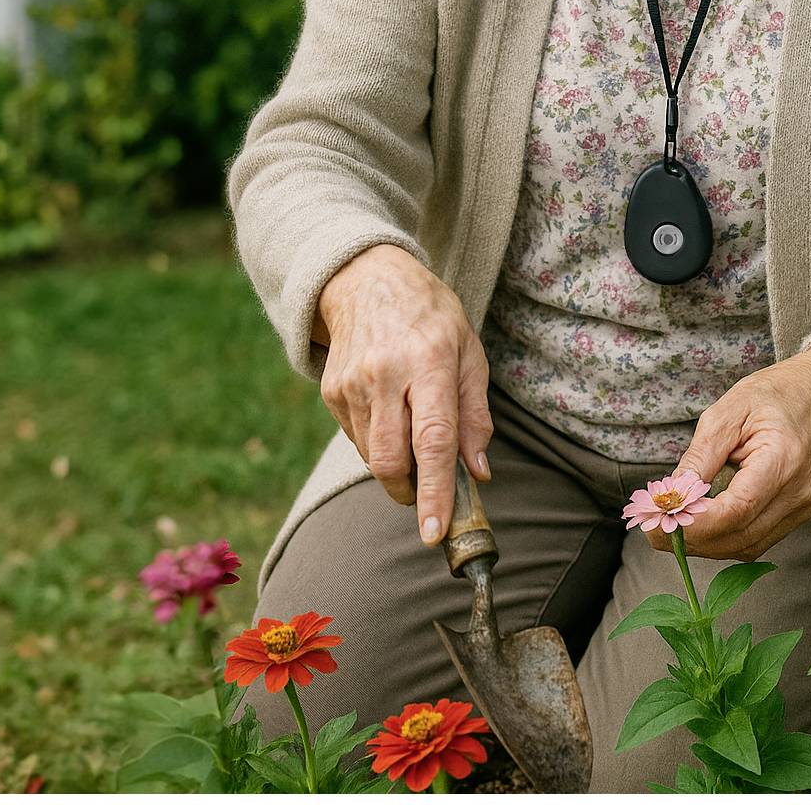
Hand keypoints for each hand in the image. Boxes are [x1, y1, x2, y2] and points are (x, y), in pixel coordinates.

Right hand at [316, 244, 493, 548]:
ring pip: (372, 457)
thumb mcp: (469, 352)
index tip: (435, 532)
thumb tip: (478, 473)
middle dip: (411, 492)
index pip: (433, 440)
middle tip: (429, 492)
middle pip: (391, 460)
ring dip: (396, 468)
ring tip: (411, 434)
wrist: (366, 279)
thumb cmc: (430, 317)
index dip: (435, 492)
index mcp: (429, 362)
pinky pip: (356, 441)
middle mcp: (386, 374)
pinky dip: (377, 445)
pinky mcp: (331, 391)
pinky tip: (389, 415)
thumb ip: (475, 415)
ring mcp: (352, 384)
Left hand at [659, 342, 810, 560]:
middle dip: (692, 539)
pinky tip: (699, 524)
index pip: (737, 510)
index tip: (658, 521)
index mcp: (783, 460)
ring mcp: (801, 509)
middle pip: (740, 537)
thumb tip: (672, 494)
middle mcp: (797, 493)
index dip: (695, 523)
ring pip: (747, 546)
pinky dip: (723, 538)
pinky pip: (755, 540)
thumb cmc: (770, 397)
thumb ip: (700, 457)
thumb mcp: (726, 412)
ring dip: (705, 544)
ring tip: (670, 526)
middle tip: (652, 528)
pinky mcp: (797, 515)